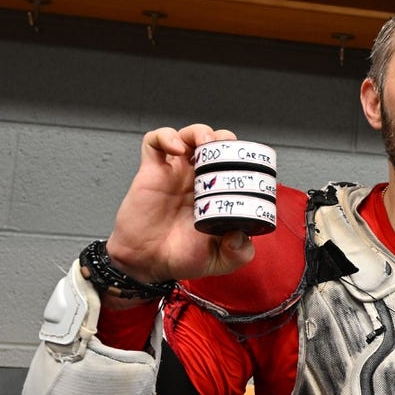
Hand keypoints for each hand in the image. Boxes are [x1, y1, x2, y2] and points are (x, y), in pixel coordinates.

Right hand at [105, 124, 254, 283]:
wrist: (146, 262)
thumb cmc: (180, 257)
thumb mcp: (219, 261)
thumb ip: (238, 253)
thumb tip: (242, 236)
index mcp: (218, 195)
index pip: (236, 166)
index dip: (244, 160)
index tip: (248, 168)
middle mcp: (199, 180)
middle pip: (216, 144)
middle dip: (226, 140)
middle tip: (227, 150)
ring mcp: (175, 172)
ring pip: (189, 136)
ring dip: (200, 132)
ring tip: (205, 143)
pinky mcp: (151, 170)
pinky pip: (155, 141)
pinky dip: (166, 136)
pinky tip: (176, 149)